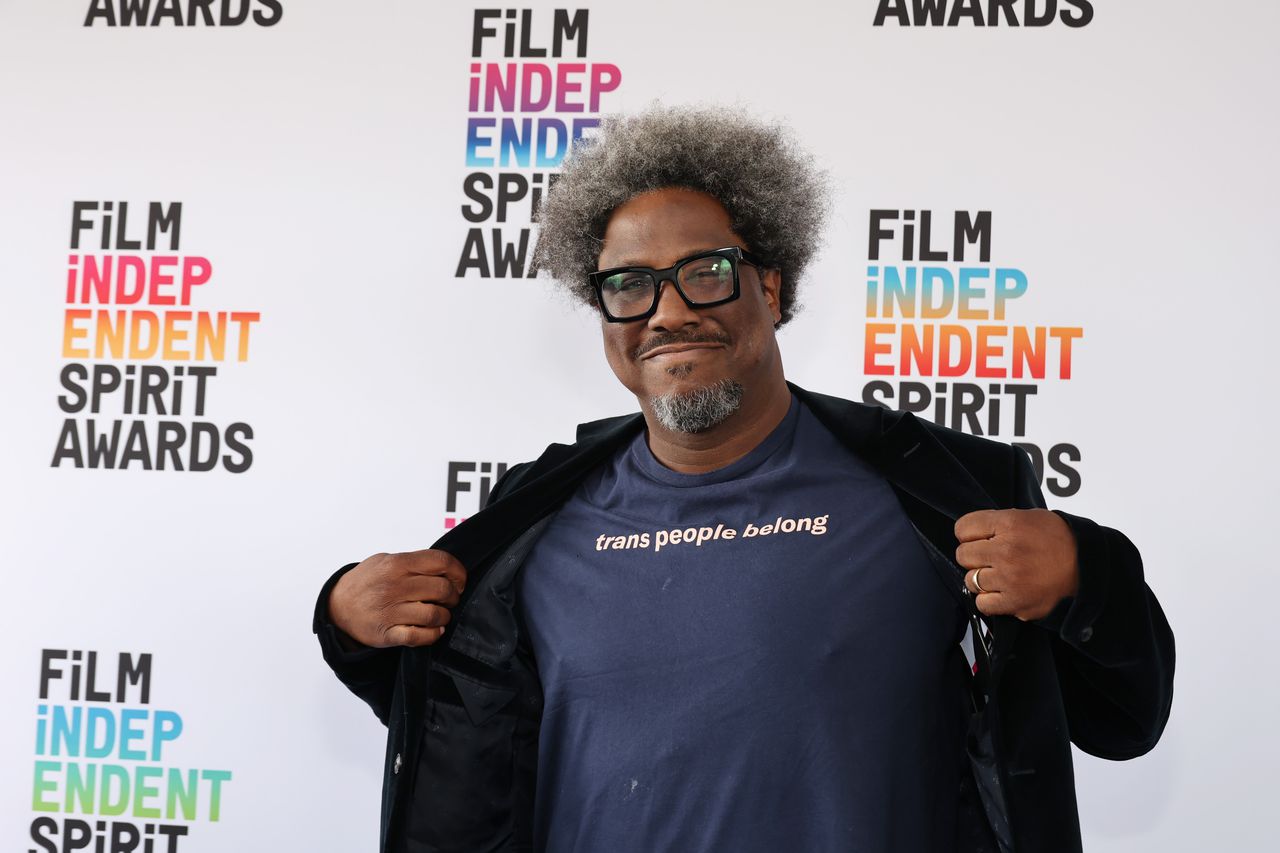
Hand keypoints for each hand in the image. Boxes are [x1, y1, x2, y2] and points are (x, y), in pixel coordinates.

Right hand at [328, 550, 466, 647]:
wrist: (337, 606)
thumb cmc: (365, 582)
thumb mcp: (384, 560)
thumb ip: (412, 562)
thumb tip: (444, 568)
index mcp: (396, 564)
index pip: (441, 562)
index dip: (458, 572)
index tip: (459, 580)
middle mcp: (394, 586)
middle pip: (442, 589)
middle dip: (454, 596)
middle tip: (450, 599)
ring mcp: (390, 611)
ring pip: (435, 614)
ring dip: (445, 616)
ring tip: (441, 615)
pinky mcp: (387, 634)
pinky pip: (419, 637)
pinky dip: (433, 635)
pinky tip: (434, 630)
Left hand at [955, 509, 1078, 620]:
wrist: (1087, 566)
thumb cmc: (1060, 540)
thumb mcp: (1028, 517)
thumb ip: (998, 522)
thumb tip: (972, 532)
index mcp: (1008, 524)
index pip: (963, 528)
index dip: (969, 533)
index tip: (979, 538)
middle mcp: (1006, 551)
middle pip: (963, 554)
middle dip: (974, 555)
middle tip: (990, 557)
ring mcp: (1009, 578)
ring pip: (970, 580)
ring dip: (981, 578)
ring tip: (1000, 575)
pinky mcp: (1016, 602)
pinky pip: (982, 604)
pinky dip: (988, 600)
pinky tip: (1002, 591)